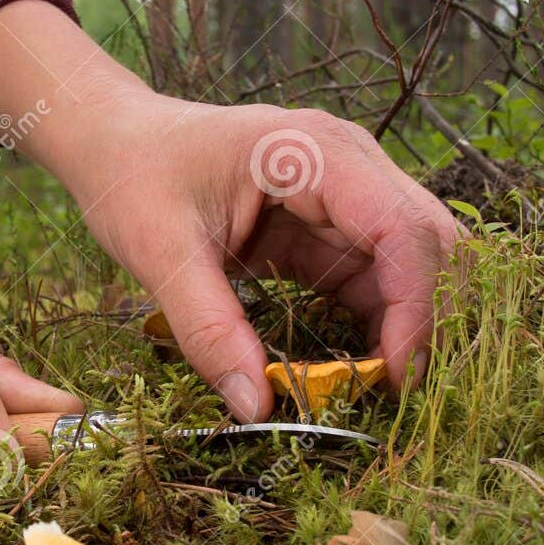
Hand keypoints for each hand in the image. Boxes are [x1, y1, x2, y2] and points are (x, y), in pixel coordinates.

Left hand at [71, 96, 463, 419]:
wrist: (115, 139)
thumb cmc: (134, 178)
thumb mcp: (160, 255)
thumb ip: (208, 330)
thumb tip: (255, 406)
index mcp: (312, 152)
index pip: (401, 227)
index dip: (415, 305)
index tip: (397, 377)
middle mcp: (347, 162)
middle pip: (428, 242)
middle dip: (424, 318)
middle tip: (395, 394)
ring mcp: (347, 190)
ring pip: (412, 263)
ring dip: (404, 325)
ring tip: (373, 388)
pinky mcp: (333, 222)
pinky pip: (378, 275)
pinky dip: (378, 322)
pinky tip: (356, 368)